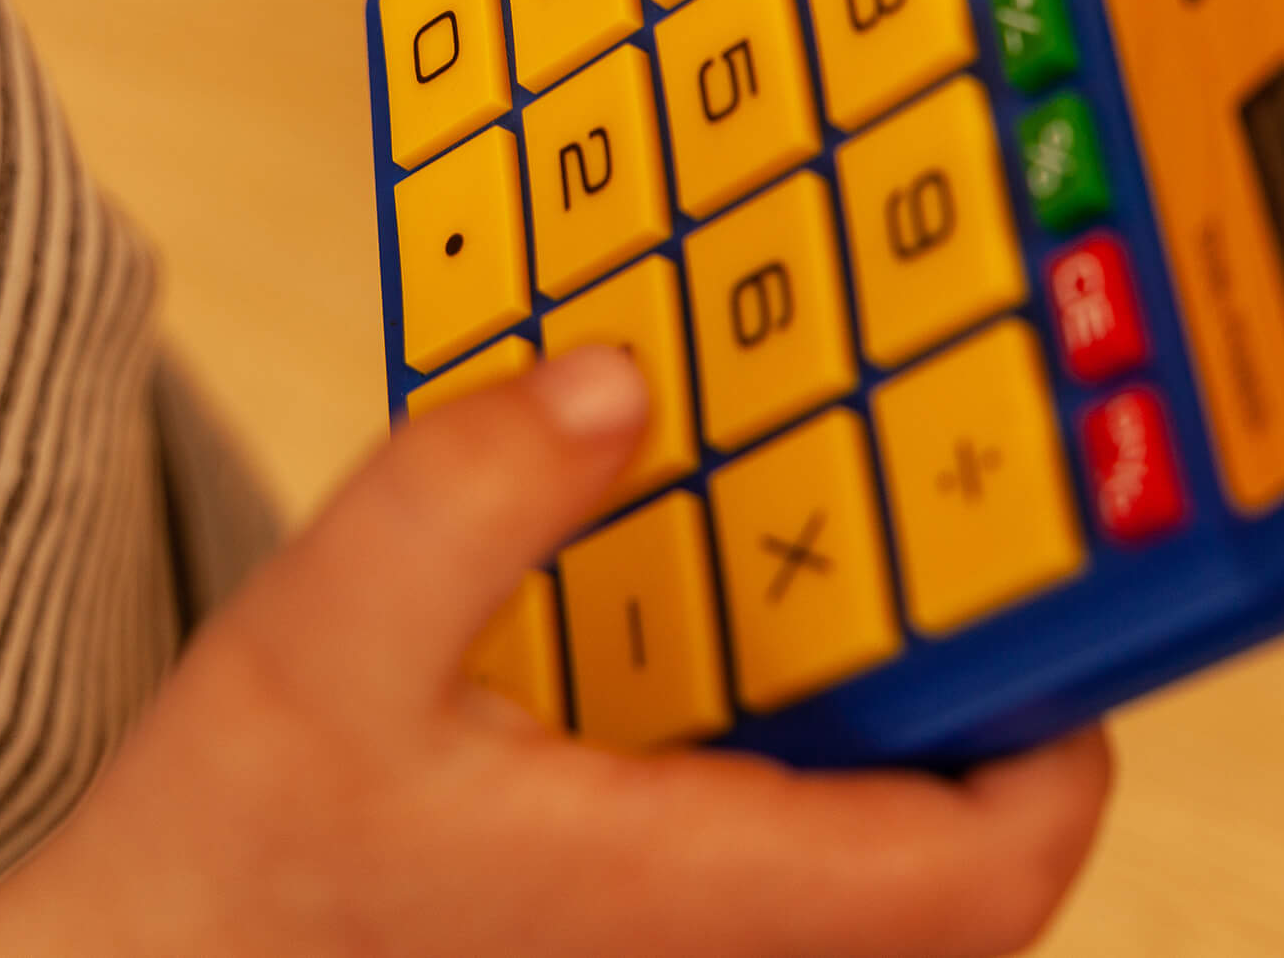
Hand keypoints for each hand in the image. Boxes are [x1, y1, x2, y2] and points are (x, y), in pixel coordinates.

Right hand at [0, 349, 1109, 957]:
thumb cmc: (225, 865)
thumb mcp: (321, 640)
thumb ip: (473, 494)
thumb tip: (622, 383)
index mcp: (672, 896)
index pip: (982, 872)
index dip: (1058, 739)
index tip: (1051, 601)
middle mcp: (707, 948)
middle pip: (959, 867)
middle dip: (975, 705)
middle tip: (939, 552)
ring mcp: (671, 951)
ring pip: (875, 872)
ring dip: (887, 729)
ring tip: (834, 581)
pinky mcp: (630, 931)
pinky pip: (782, 860)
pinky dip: (793, 754)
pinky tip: (706, 649)